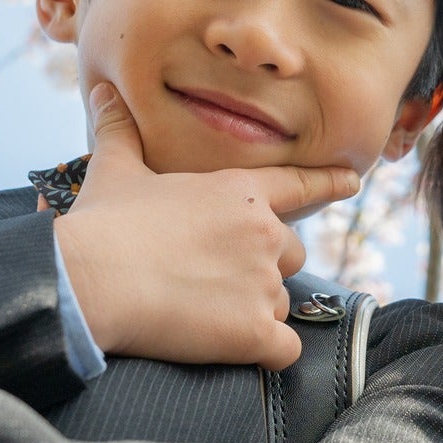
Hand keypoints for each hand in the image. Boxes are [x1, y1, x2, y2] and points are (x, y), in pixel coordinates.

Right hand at [54, 83, 359, 371]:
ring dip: (256, 310)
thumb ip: (118, 130)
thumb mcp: (115, 170)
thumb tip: (102, 91)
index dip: (328, 183)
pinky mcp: (254, 331)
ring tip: (205, 311)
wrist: (89, 280)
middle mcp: (263, 234)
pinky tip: (239, 349)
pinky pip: (285, 349)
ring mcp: (262, 284)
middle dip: (264, 267)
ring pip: (282, 301)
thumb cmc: (103, 225)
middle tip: (216, 278)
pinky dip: (268, 352)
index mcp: (239, 192)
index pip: (299, 186)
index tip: (353, 181)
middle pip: (292, 254)